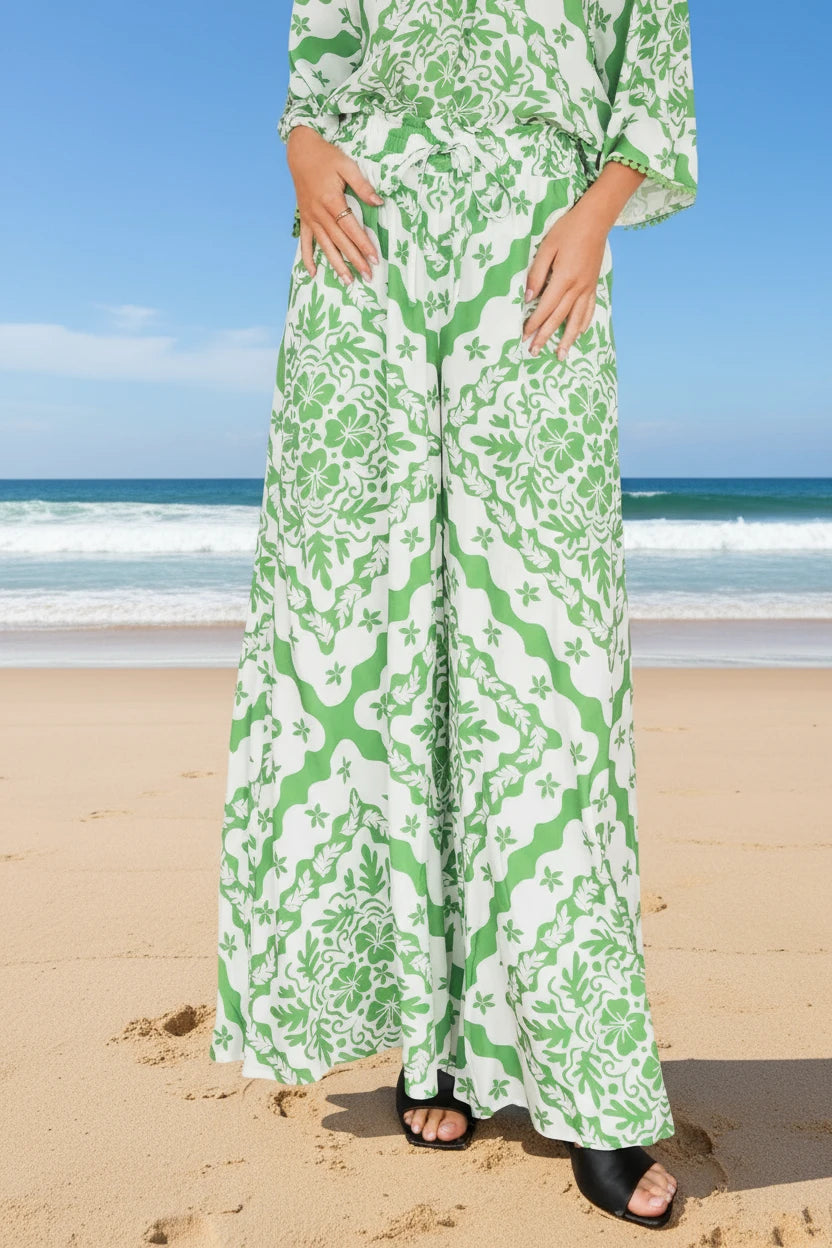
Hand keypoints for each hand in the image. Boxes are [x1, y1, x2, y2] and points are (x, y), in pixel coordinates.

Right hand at [287, 125, 383, 283]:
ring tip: (347, 281)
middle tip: (368, 276)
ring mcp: (311, 218)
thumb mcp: (347, 166)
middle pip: (340, 242)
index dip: (364, 244)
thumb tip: (379, 202)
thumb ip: (363, 186)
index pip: (352, 228)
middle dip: (355, 260)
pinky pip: (305, 242)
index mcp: (332, 201)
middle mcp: (320, 214)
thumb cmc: (326, 157)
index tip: (375, 258)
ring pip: (325, 246)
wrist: (301, 151)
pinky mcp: (304, 219)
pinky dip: (307, 258)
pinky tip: (313, 273)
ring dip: (336, 265)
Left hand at [522, 160, 645, 359]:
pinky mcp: (593, 285)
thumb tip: (528, 298)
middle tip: (534, 352)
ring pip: (576, 320)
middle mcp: (577, 288)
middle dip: (545, 336)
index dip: (534, 324)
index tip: (523, 336)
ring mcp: (587, 288)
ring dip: (567, 339)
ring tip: (561, 355)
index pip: (545, 308)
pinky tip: (578, 334)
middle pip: (558, 318)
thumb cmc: (568, 230)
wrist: (596, 219)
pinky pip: (589, 310)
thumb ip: (536, 274)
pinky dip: (583, 324)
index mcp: (563, 279)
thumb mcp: (546, 247)